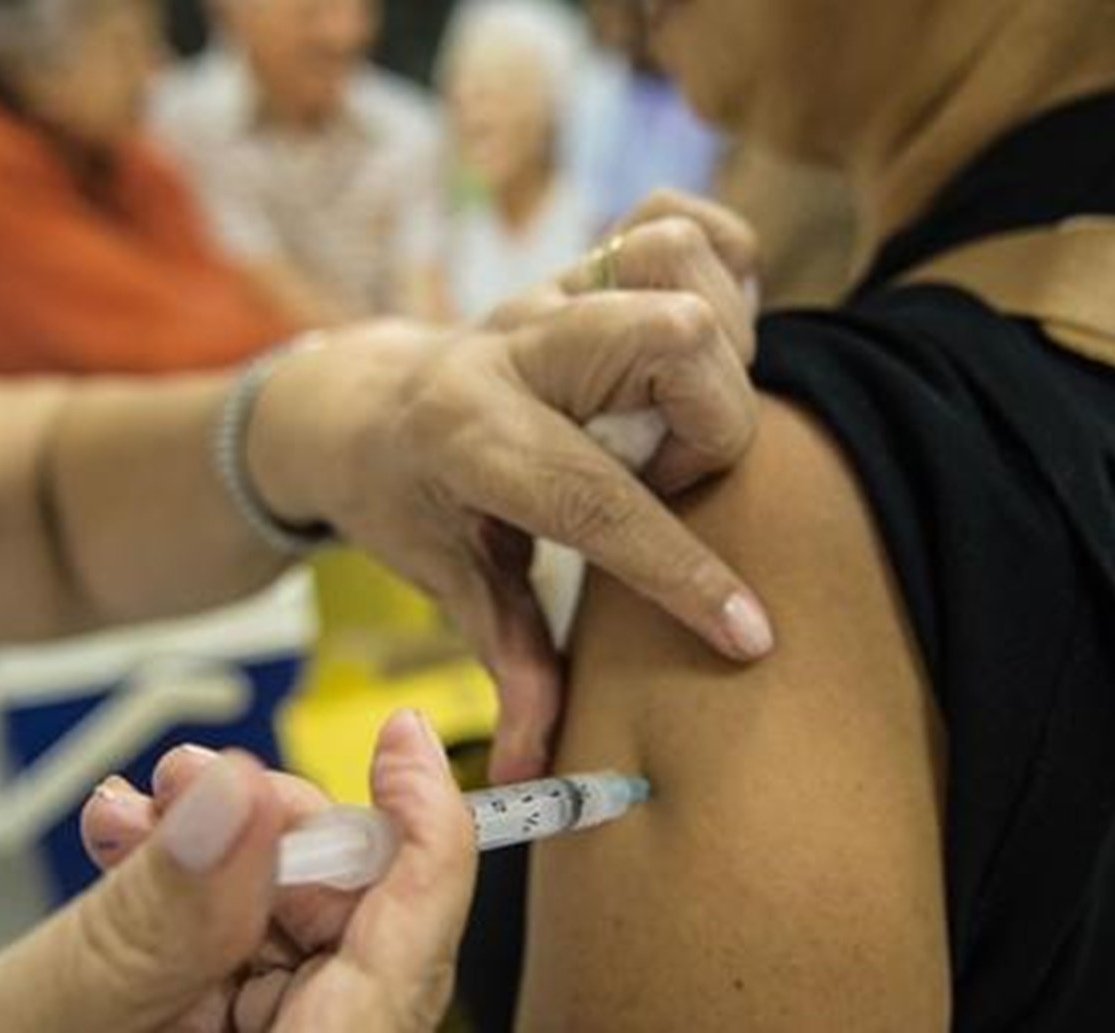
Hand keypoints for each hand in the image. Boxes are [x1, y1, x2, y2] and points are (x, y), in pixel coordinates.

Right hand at [0, 712, 474, 1032]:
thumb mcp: (55, 1016)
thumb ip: (159, 913)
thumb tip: (237, 796)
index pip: (411, 953)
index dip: (424, 831)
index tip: (404, 739)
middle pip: (353, 918)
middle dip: (277, 825)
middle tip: (197, 777)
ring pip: (292, 920)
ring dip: (218, 841)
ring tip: (142, 804)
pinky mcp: (225, 1030)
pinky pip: (241, 946)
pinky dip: (191, 885)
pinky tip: (132, 842)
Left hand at [249, 193, 772, 782]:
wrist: (365, 404)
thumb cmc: (408, 500)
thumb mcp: (446, 580)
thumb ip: (509, 664)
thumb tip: (544, 771)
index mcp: (468, 435)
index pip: (592, 499)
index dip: (679, 572)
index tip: (749, 634)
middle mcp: (514, 347)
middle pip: (670, 340)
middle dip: (711, 427)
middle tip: (673, 479)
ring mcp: (550, 292)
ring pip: (679, 269)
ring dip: (716, 351)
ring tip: (679, 416)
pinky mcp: (581, 265)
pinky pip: (674, 221)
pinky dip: (719, 266)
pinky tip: (699, 338)